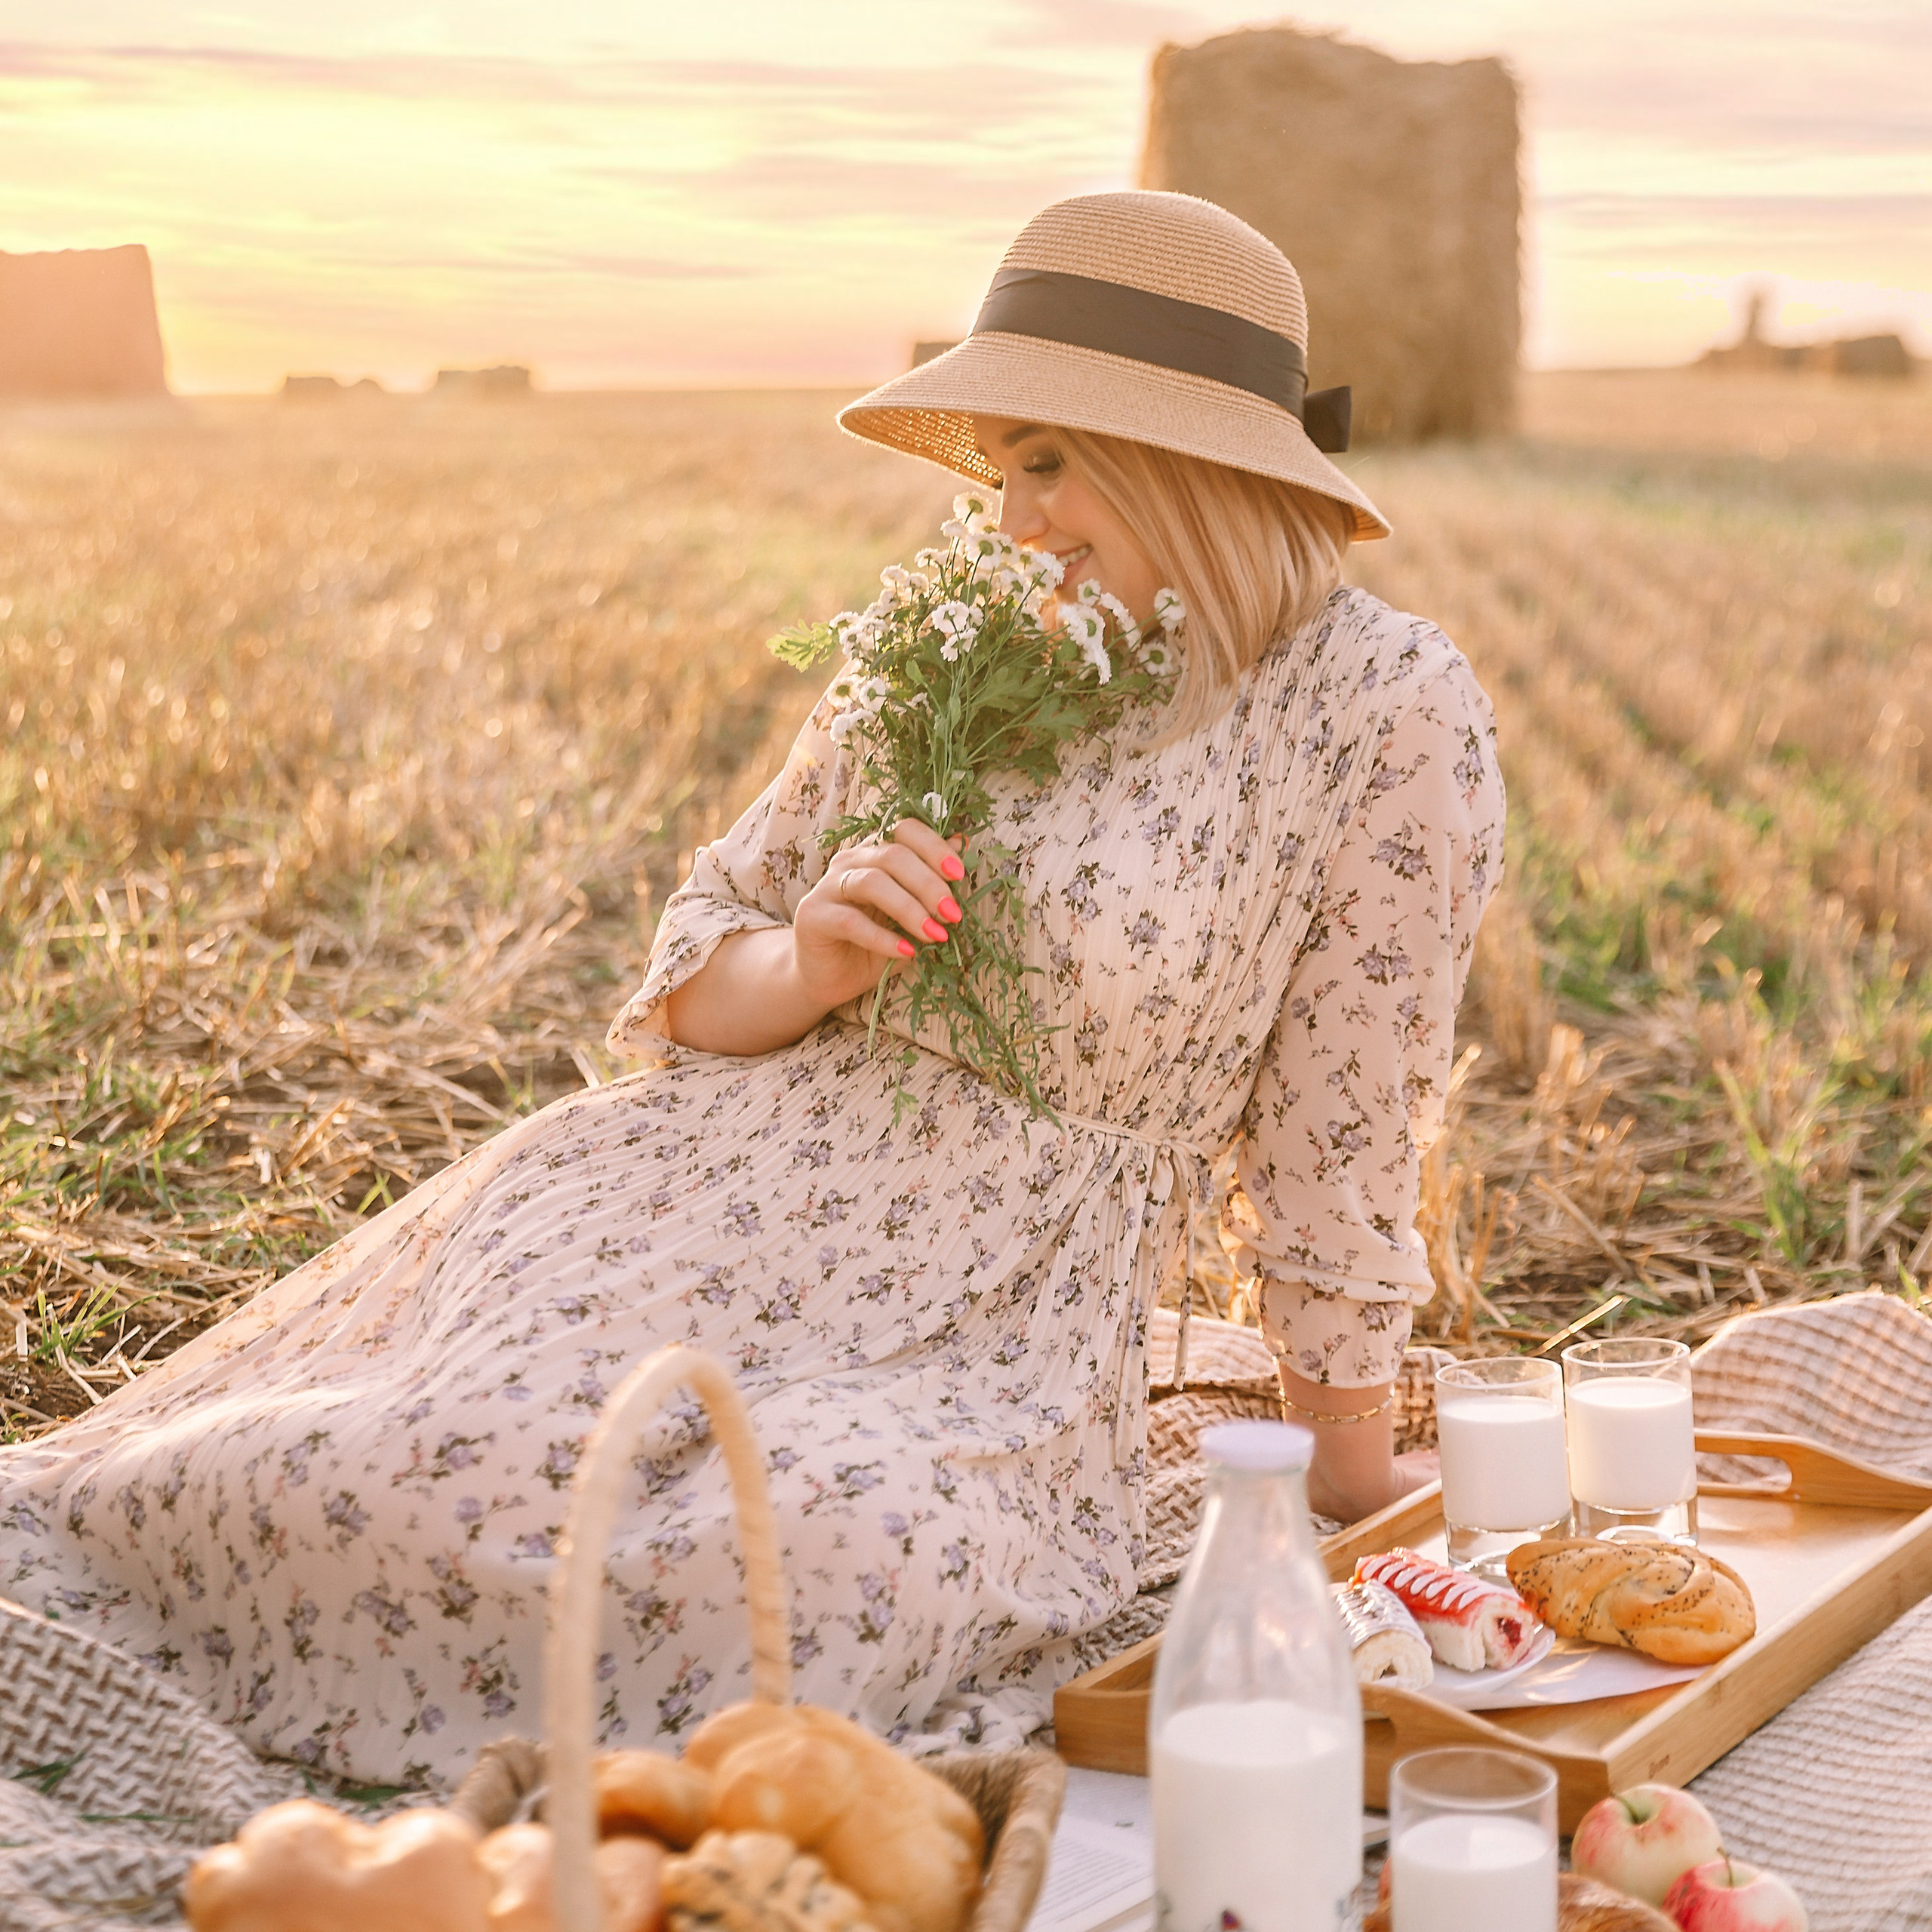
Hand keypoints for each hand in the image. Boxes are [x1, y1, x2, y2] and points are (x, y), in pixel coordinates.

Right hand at [791, 819, 967, 1012]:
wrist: (829, 978)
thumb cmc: (872, 943)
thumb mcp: (909, 912)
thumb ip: (929, 880)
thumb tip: (963, 844)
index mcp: (874, 852)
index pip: (904, 830)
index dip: (933, 847)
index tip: (959, 875)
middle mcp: (849, 861)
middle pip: (892, 855)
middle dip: (929, 884)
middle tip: (953, 914)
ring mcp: (827, 886)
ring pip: (872, 883)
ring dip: (910, 909)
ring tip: (936, 935)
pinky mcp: (812, 916)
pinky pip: (851, 921)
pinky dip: (883, 938)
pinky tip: (907, 953)